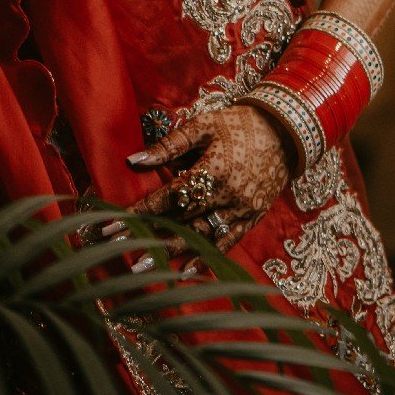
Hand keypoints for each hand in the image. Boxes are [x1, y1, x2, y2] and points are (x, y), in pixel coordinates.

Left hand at [126, 103, 293, 251]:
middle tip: (117, 251)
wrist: (284, 131)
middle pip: (181, 221)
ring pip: (201, 237)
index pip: (168, 197)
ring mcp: (240, 210)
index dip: (139, 211)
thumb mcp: (203, 126)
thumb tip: (134, 160)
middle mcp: (226, 195)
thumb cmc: (237, 124)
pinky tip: (184, 271)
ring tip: (142, 267)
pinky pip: (226, 243)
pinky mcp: (251, 218)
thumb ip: (169, 145)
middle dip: (147, 235)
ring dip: (170, 253)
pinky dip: (206, 258)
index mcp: (213, 170)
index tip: (111, 225)